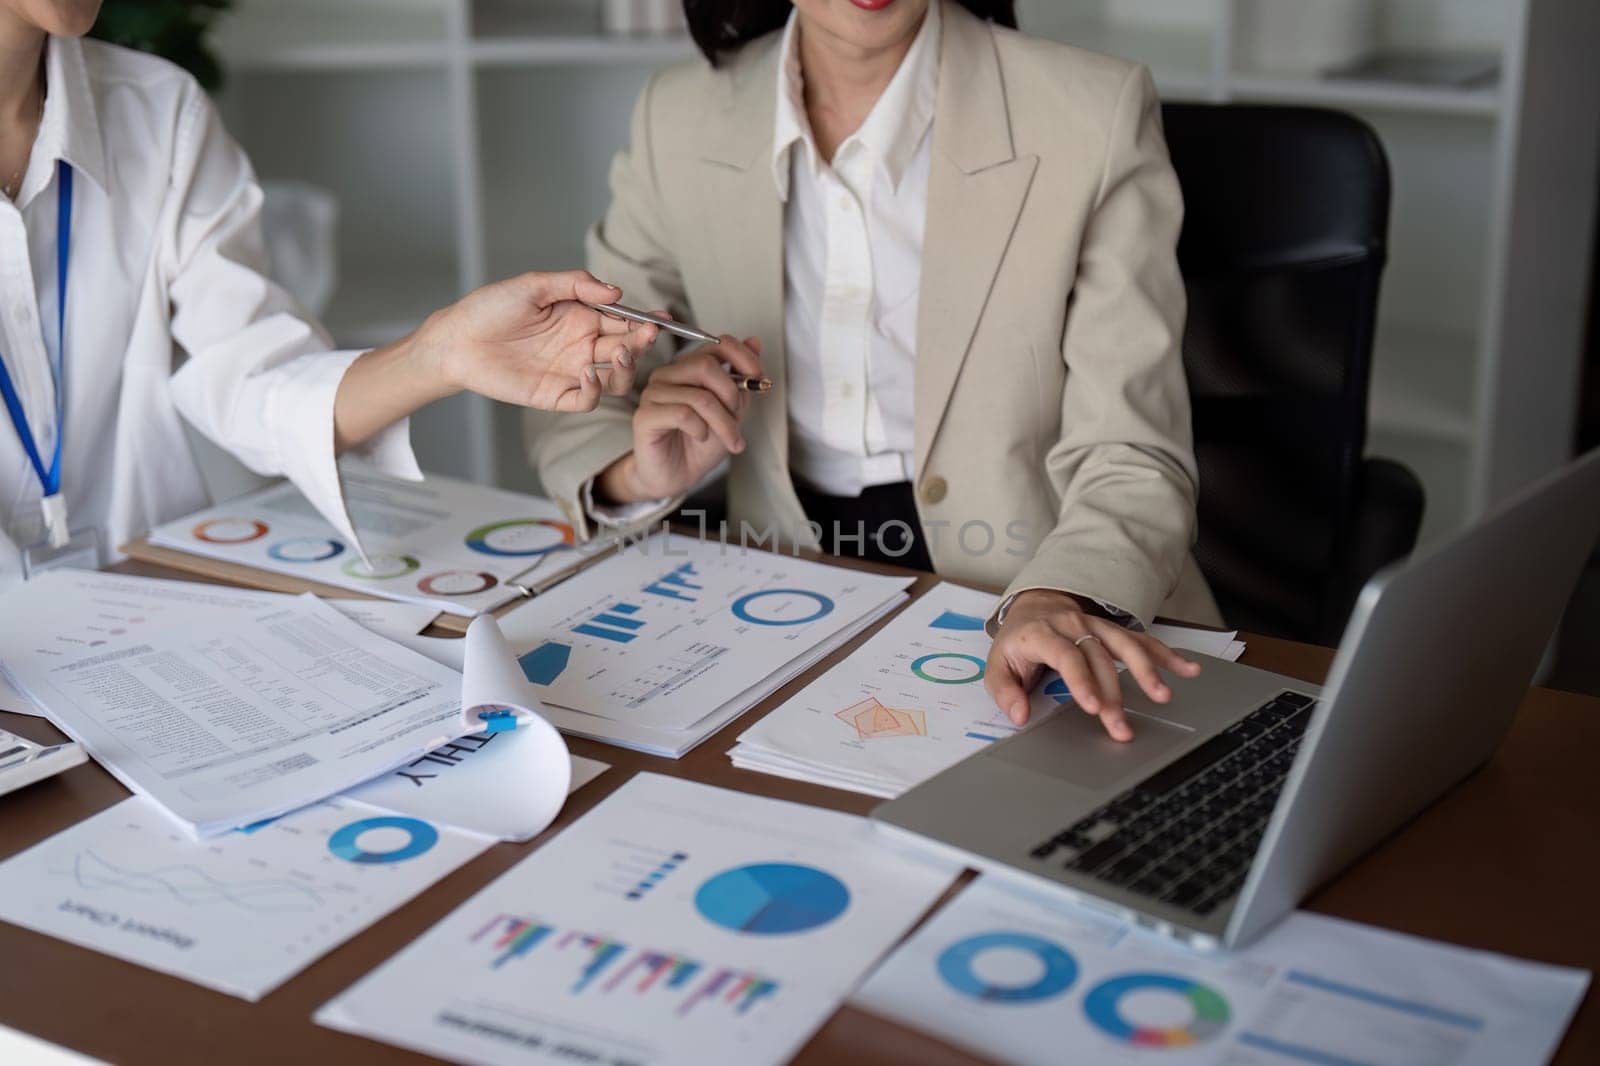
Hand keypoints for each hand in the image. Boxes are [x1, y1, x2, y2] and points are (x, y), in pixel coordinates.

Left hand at [412, 269, 657, 412]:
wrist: (456, 340)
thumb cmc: (490, 308)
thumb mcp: (535, 286)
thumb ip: (576, 284)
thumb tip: (616, 293)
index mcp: (581, 318)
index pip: (623, 322)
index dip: (644, 320)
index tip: (661, 317)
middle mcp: (581, 346)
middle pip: (626, 349)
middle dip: (641, 342)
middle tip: (648, 333)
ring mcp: (570, 372)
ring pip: (615, 379)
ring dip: (626, 368)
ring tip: (620, 353)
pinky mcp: (555, 395)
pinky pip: (587, 399)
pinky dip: (594, 389)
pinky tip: (587, 372)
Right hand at [596, 336, 765, 502]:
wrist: (677, 476)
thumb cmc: (700, 444)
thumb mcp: (731, 411)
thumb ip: (741, 380)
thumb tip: (754, 342)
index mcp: (688, 368)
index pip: (716, 345)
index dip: (741, 357)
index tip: (759, 377)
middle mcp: (668, 375)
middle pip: (705, 366)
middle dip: (731, 395)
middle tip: (738, 418)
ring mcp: (654, 393)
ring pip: (698, 396)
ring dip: (723, 422)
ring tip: (730, 440)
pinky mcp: (645, 416)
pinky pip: (682, 414)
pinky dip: (701, 429)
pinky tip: (701, 438)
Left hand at [985, 590, 1201, 741]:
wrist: (1033, 605)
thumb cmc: (1017, 641)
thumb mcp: (997, 664)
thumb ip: (1004, 691)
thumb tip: (1019, 715)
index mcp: (1043, 633)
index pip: (1066, 657)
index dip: (1081, 681)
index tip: (1093, 706)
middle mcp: (1073, 625)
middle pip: (1099, 660)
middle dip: (1113, 695)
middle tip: (1120, 726)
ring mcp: (1096, 626)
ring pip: (1125, 646)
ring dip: (1146, 671)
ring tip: (1162, 695)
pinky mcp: (1112, 630)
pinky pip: (1142, 641)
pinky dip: (1166, 655)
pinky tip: (1187, 669)